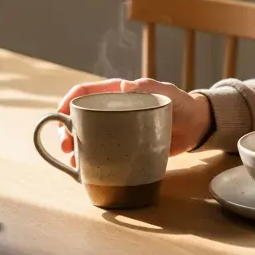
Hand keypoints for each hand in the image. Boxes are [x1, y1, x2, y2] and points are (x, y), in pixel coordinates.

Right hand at [56, 78, 212, 164]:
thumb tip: (123, 85)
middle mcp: (112, 111)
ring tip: (73, 160)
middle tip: (66, 145)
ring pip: (87, 136)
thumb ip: (148, 87)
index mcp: (117, 94)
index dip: (68, 100)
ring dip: (75, 146)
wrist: (195, 127)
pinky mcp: (123, 146)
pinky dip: (90, 160)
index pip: (86, 92)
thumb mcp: (166, 93)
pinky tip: (85, 170)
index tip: (59, 115)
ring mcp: (116, 129)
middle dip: (66, 129)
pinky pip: (102, 151)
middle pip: (80, 117)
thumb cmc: (181, 104)